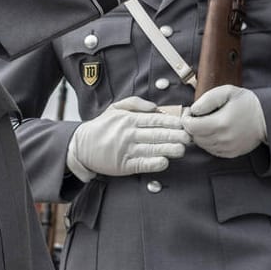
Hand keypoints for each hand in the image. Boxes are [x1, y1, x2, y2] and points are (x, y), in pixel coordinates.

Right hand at [66, 96, 188, 181]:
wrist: (81, 146)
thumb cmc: (101, 127)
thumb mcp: (115, 109)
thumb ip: (135, 104)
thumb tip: (154, 106)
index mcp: (128, 119)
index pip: (155, 119)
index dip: (172, 121)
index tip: (185, 123)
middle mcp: (128, 133)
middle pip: (156, 134)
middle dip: (175, 135)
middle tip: (190, 137)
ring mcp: (126, 150)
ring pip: (151, 149)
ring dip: (168, 149)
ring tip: (182, 149)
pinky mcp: (123, 165)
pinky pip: (141, 164)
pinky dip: (153, 163)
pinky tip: (164, 162)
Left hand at [183, 85, 266, 158]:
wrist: (267, 118)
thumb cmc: (246, 102)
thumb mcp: (227, 92)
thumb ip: (207, 99)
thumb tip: (193, 110)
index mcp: (220, 123)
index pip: (190, 127)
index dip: (186, 118)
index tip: (190, 111)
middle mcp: (223, 139)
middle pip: (195, 137)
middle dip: (192, 126)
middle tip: (198, 116)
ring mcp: (227, 148)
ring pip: (202, 145)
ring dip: (200, 135)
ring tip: (207, 122)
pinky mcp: (231, 153)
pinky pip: (211, 150)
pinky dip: (209, 142)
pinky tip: (215, 131)